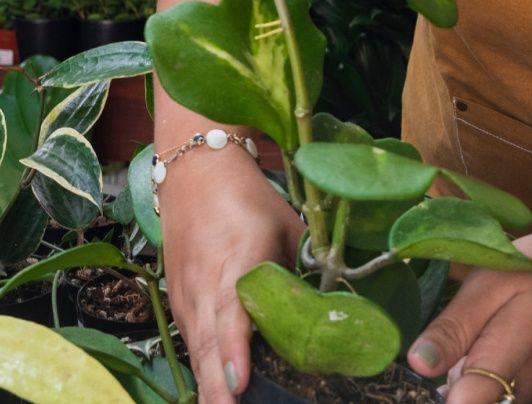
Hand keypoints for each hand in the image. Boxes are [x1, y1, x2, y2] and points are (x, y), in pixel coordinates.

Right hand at [160, 147, 304, 403]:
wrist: (196, 173)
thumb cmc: (248, 198)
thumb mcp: (285, 224)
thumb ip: (301, 265)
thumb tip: (328, 305)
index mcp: (237, 256)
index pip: (232, 308)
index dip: (235, 346)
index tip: (239, 380)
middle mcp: (205, 281)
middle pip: (208, 340)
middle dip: (217, 383)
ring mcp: (186, 293)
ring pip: (196, 346)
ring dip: (207, 382)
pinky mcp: (178, 300)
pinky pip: (191, 339)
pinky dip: (201, 367)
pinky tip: (215, 391)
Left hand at [405, 216, 531, 403]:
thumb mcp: (489, 284)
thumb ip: (455, 328)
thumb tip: (416, 364)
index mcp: (502, 365)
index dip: (424, 393)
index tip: (416, 367)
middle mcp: (513, 396)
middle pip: (461, 403)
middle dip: (436, 385)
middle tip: (442, 341)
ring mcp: (520, 398)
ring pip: (471, 400)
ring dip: (452, 380)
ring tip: (456, 337)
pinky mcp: (520, 395)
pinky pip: (484, 396)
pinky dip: (467, 378)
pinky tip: (469, 346)